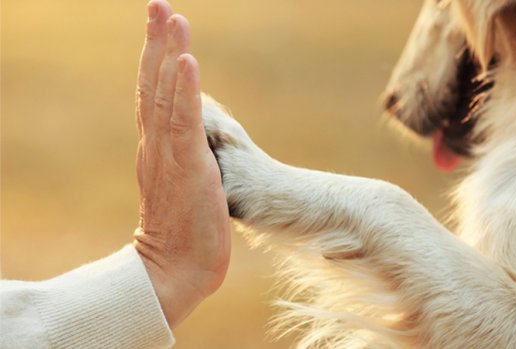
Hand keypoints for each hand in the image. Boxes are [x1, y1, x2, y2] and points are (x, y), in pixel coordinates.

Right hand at [133, 0, 229, 327]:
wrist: (177, 269)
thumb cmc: (184, 229)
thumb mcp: (182, 183)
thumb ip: (182, 156)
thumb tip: (191, 137)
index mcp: (157, 148)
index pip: (153, 94)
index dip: (156, 58)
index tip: (160, 24)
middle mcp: (157, 146)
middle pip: (153, 85)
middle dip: (157, 43)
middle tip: (158, 5)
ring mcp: (170, 155)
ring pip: (165, 96)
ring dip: (168, 55)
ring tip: (171, 18)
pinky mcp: (188, 168)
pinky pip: (184, 123)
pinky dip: (184, 91)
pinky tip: (186, 61)